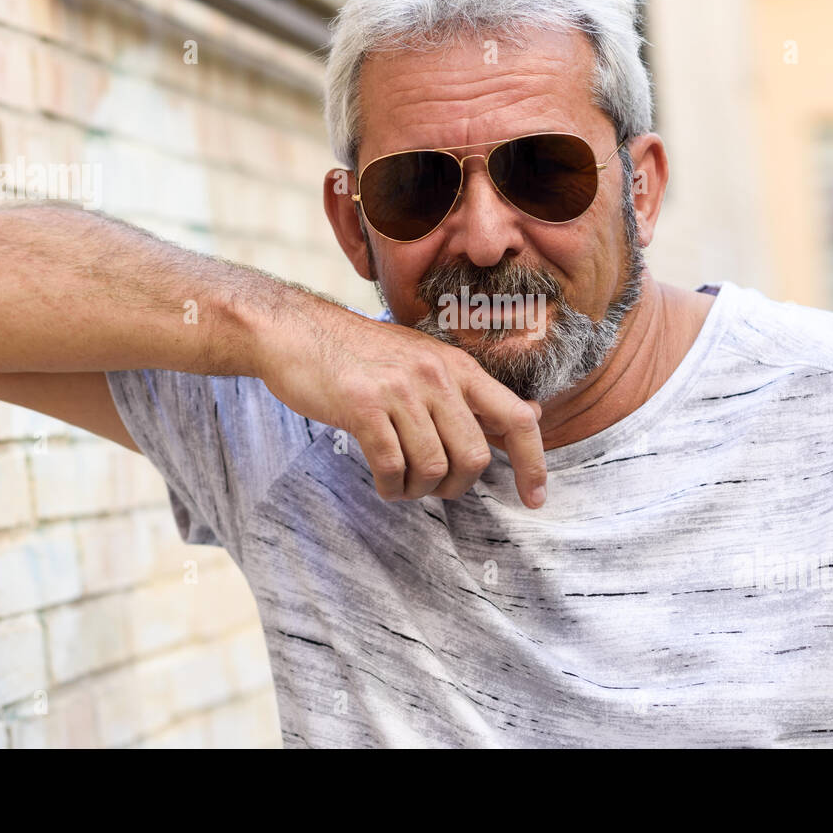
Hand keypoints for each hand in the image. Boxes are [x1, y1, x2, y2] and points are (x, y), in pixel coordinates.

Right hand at [263, 297, 547, 507]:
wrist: (298, 333)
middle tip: (435, 487)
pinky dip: (391, 487)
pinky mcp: (364, 406)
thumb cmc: (363, 356)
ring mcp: (400, 390)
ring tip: (402, 483)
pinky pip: (392, 467)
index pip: (516, 418)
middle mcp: (436, 376)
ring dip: (418, 490)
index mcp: (458, 367)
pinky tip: (384, 483)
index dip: (533, 463)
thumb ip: (473, 392)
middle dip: (457, 485)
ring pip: (433, 467)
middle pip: (474, 456)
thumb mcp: (427, 361)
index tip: (535, 499)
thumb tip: (533, 416)